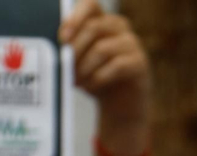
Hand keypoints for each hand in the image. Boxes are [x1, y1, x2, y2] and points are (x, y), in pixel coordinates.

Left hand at [60, 0, 150, 155]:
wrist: (121, 105)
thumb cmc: (97, 79)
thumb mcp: (80, 63)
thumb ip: (70, 53)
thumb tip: (57, 52)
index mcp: (102, 21)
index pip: (90, 5)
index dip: (75, 18)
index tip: (62, 38)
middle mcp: (119, 27)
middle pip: (93, 27)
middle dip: (75, 50)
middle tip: (65, 68)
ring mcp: (132, 44)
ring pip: (102, 49)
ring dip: (84, 68)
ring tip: (76, 82)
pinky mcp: (139, 63)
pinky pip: (116, 66)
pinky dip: (98, 78)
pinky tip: (90, 87)